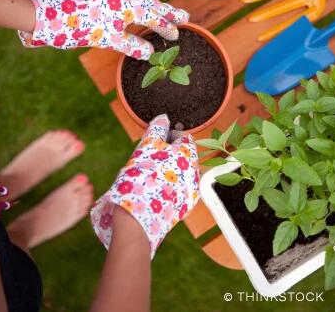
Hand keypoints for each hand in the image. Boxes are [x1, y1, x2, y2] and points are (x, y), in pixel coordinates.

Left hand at [15, 0, 188, 59]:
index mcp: (129, 3)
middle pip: (151, 3)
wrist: (44, 10)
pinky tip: (137, 10)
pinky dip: (138, 5)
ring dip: (153, 7)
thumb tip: (151, 52)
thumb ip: (131, 44)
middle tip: (184, 16)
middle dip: (167, 11)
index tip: (178, 34)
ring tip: (164, 14)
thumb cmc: (78, 26)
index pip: (155, 16)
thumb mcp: (108, 40)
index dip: (167, 26)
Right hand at [90, 114, 199, 257]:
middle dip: (170, 153)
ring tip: (151, 173)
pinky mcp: (185, 207)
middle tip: (152, 156)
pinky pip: (179, 189)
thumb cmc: (142, 176)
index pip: (183, 137)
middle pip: (184, 156)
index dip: (170, 135)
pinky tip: (156, 188)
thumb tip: (163, 117)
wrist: (138, 217)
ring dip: (170, 169)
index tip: (158, 138)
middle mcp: (196, 172)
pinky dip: (170, 185)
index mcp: (189, 154)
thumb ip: (156, 129)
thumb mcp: (146, 146)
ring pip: (182, 173)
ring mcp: (192, 191)